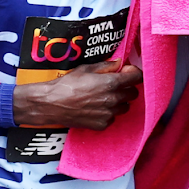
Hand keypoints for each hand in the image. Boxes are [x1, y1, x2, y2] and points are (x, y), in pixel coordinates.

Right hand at [12, 60, 143, 130]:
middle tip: (114, 85)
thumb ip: (107, 66)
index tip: (128, 73)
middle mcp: (113, 99)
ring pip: (125, 107)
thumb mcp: (86, 69)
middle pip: (133, 93)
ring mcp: (108, 114)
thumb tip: (119, 63)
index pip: (137, 77)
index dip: (133, 74)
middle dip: (126, 88)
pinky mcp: (102, 125)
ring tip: (104, 98)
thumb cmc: (66, 84)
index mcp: (111, 83)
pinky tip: (96, 108)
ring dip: (119, 101)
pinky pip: (113, 118)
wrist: (51, 104)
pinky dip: (108, 113)